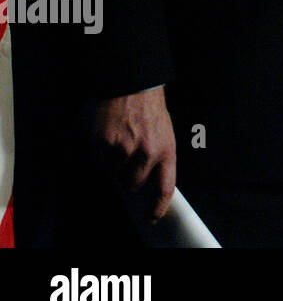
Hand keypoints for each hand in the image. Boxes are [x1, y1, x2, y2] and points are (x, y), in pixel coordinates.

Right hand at [93, 87, 176, 220]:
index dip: (158, 206)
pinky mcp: (102, 144)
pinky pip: (98, 160)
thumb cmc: (149, 108)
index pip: (164, 187)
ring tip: (119, 140)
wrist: (131, 84)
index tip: (152, 217)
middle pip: (132, 185)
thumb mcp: (164, 132)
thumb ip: (157, 156)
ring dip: (114, 163)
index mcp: (166, 149)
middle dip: (129, 177)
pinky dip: (100, 153)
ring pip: (113, 173)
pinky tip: (107, 135)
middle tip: (128, 158)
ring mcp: (122, 150)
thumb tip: (147, 181)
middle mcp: (145, 153)